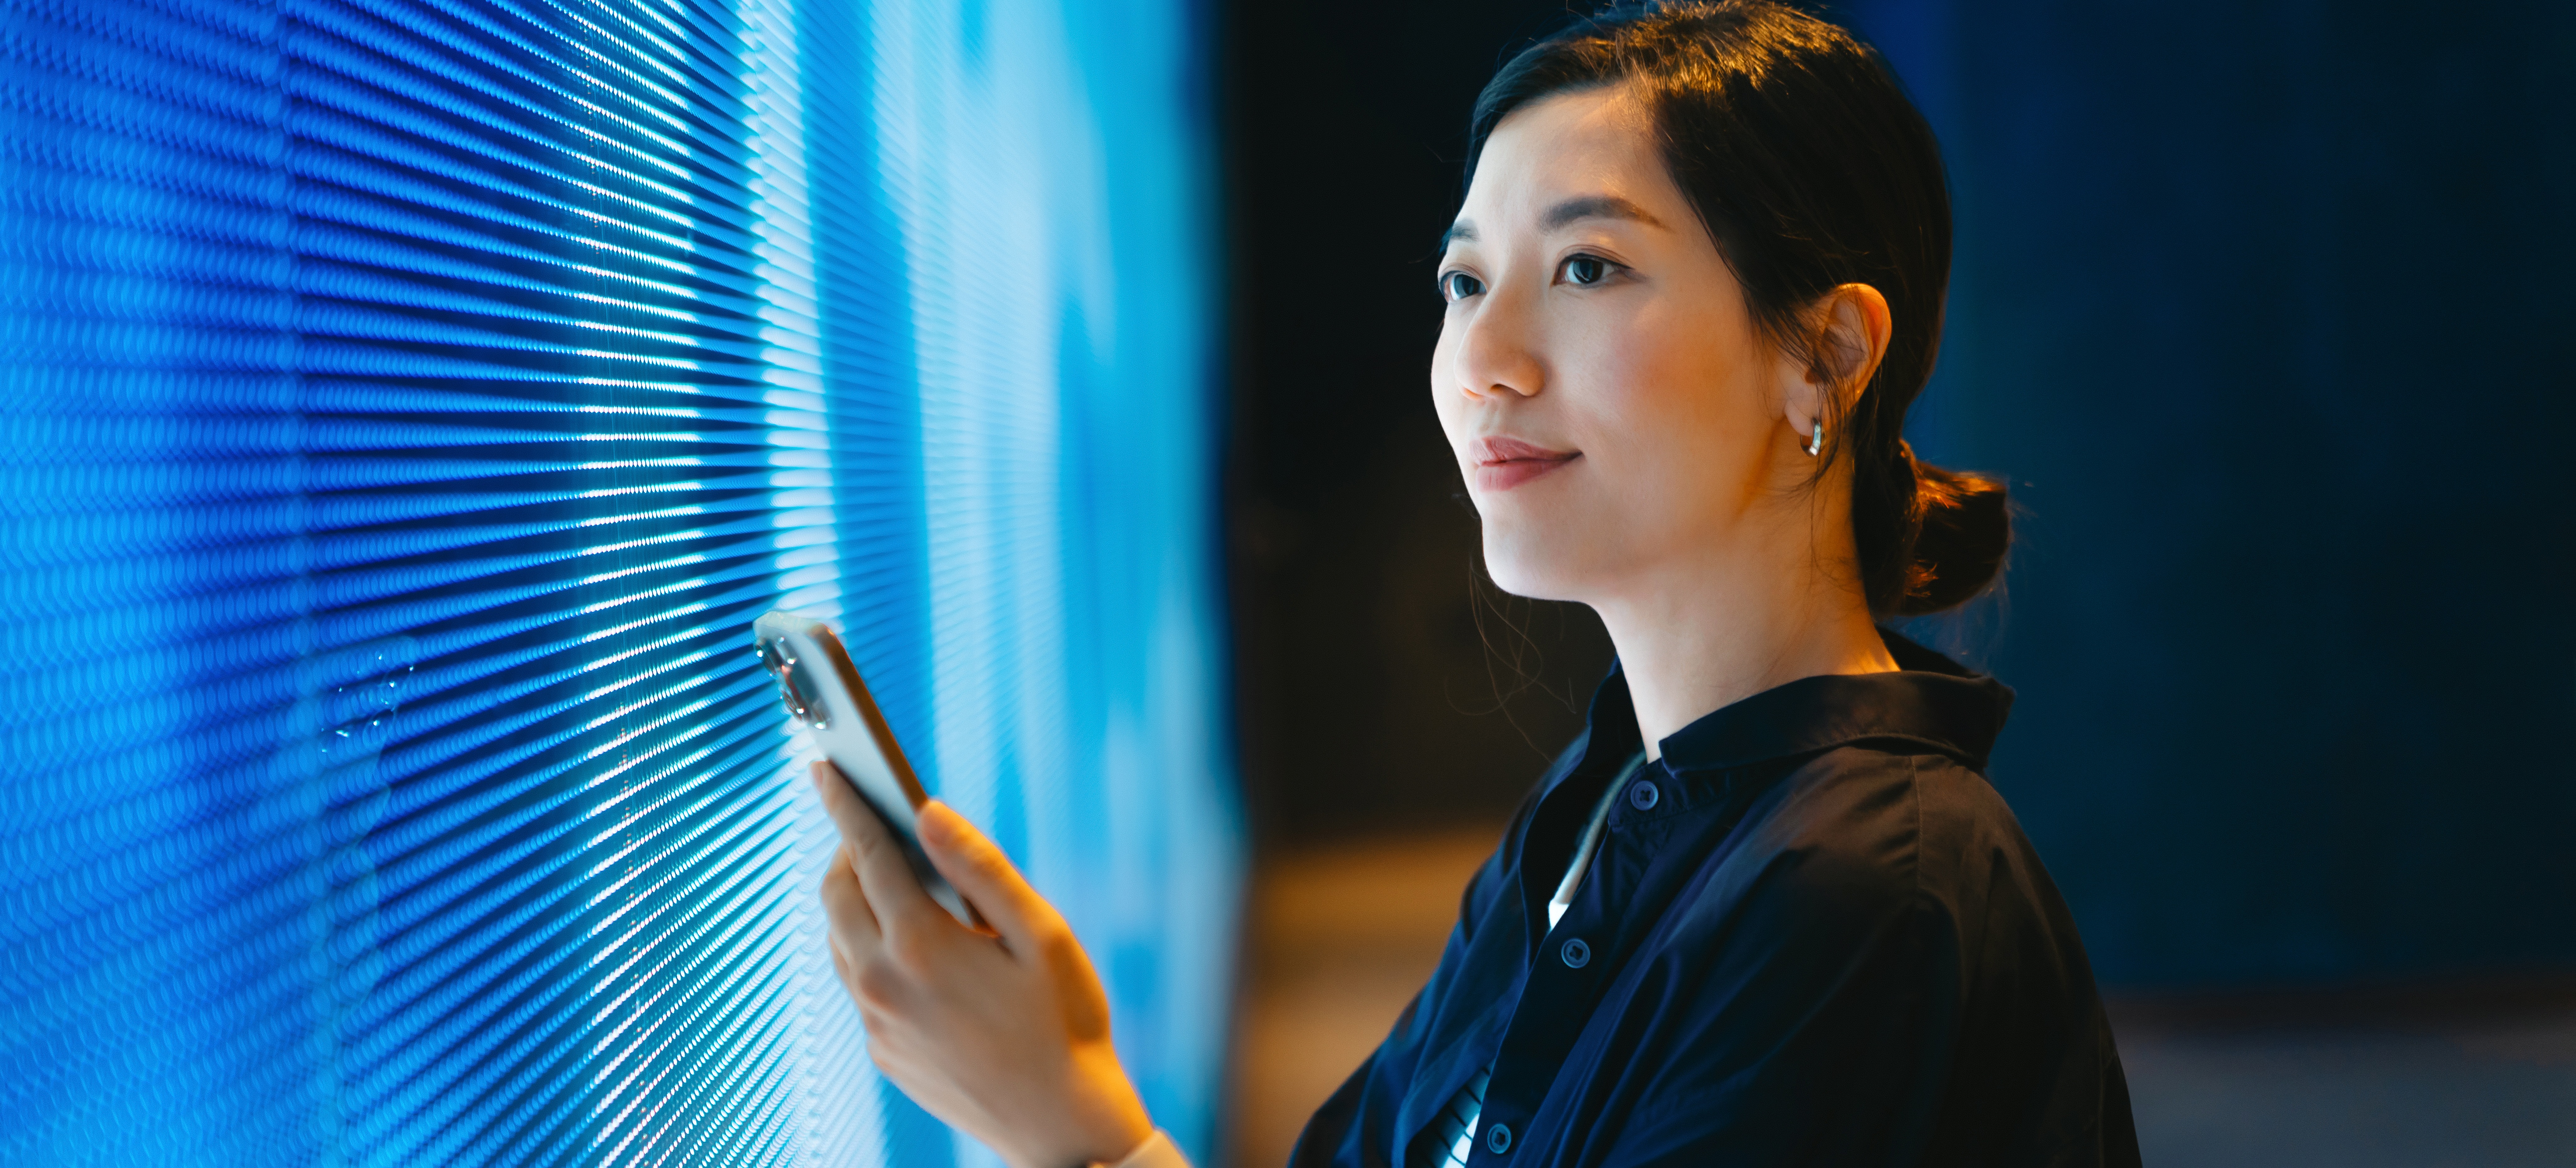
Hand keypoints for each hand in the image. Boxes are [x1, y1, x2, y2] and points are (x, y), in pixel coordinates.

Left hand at [810, 762, 1154, 1167]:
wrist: (1061, 1127)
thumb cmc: (1066, 1023)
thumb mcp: (1041, 934)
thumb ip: (980, 867)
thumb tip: (927, 811)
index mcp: (922, 944)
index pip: (866, 852)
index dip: (846, 803)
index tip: (825, 767)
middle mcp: (883, 983)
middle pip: (837, 894)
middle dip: (847, 850)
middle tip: (873, 824)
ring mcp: (878, 1024)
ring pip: (840, 941)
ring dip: (855, 900)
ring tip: (892, 879)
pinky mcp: (884, 1052)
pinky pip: (859, 985)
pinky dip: (872, 950)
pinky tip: (913, 947)